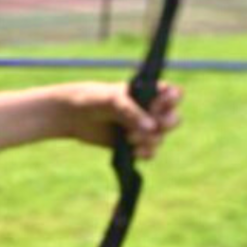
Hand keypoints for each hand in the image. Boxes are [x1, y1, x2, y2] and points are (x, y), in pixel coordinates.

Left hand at [61, 81, 182, 159]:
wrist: (73, 115)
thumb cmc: (94, 99)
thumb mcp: (112, 100)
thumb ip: (132, 112)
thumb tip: (152, 128)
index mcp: (150, 92)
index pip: (174, 95)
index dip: (172, 101)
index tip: (158, 105)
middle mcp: (150, 110)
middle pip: (172, 119)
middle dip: (164, 124)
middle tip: (153, 126)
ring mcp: (142, 128)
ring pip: (160, 138)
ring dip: (148, 140)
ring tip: (129, 137)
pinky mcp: (133, 144)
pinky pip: (149, 152)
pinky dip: (145, 153)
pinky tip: (134, 151)